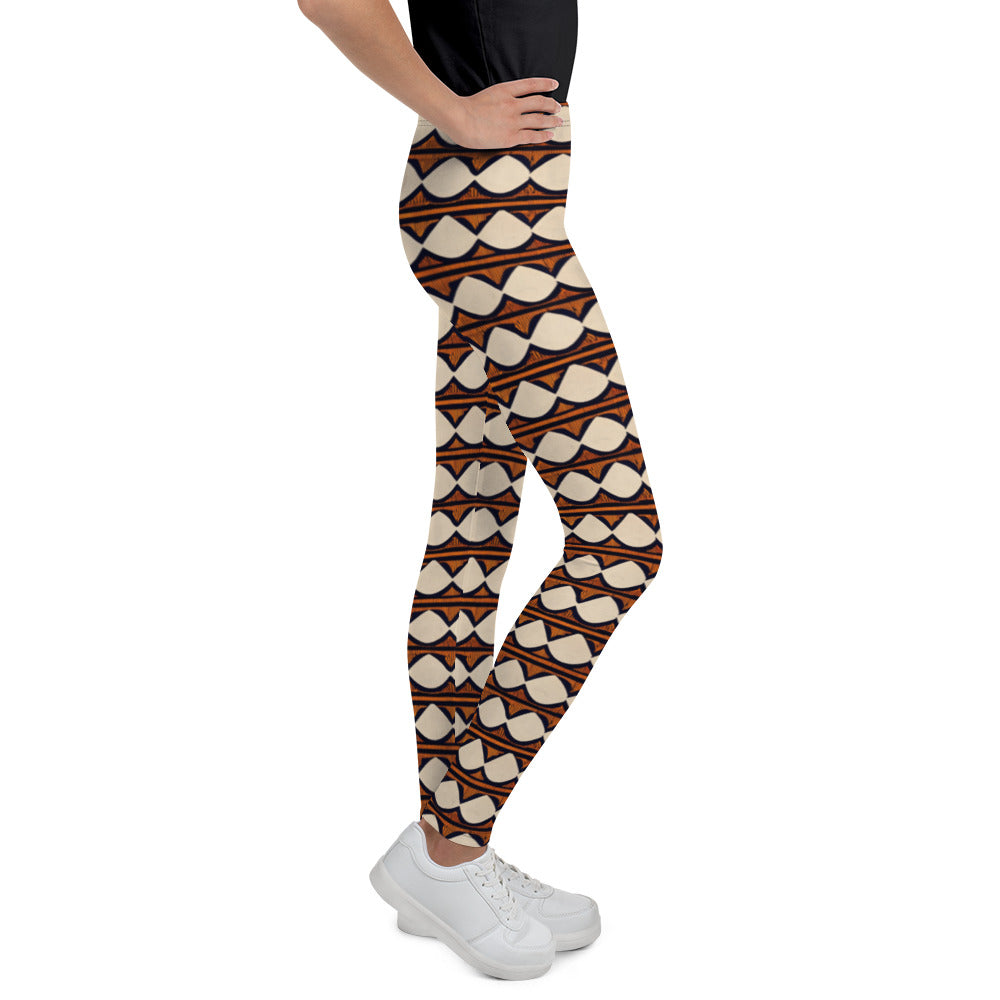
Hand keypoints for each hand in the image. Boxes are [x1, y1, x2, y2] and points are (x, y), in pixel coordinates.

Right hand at [440, 78, 563, 148]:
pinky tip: (550, 135)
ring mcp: (513, 121)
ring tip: (558, 121)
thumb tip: (509, 102)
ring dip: (551, 120)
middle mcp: (512, 104)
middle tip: (558, 107)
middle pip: (539, 102)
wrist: (459, 119)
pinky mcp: (511, 137)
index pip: (531, 84)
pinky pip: (532, 136)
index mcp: (505, 90)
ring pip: (539, 119)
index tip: (554, 85)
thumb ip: (499, 96)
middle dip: (551, 105)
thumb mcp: (486, 94)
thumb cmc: (466, 109)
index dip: (545, 84)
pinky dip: (543, 135)